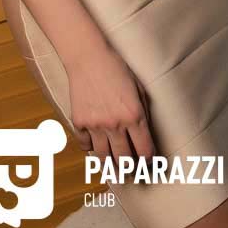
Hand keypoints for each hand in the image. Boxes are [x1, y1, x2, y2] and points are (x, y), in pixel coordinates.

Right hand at [65, 47, 154, 161]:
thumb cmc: (116, 69)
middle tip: (132, 171)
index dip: (148, 161)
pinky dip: (90, 148)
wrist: (88, 57)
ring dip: (110, 166)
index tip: (147, 164)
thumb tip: (145, 135)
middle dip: (130, 168)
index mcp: (134, 115)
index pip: (144, 151)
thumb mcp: (139, 89)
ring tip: (114, 170)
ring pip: (103, 158)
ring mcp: (95, 125)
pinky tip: (95, 147)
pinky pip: (85, 145)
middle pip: (124, 160)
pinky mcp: (79, 122)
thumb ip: (143, 113)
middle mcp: (115, 124)